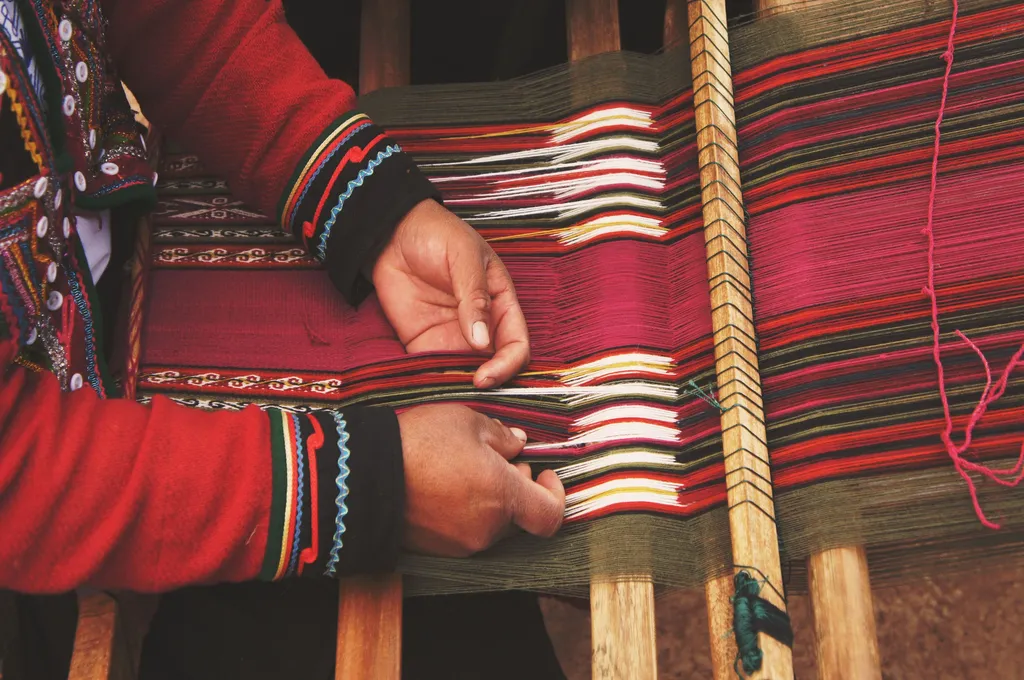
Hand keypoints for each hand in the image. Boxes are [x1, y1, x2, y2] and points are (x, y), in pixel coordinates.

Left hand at [372, 199, 529, 387]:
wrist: (391, 232)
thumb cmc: (436, 233)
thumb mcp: (463, 257)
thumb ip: (475, 297)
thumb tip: (481, 341)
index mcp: (500, 302)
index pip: (516, 344)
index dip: (507, 364)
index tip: (486, 375)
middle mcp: (481, 325)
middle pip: (495, 365)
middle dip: (487, 382)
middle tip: (467, 390)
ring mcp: (453, 336)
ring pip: (466, 374)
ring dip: (460, 387)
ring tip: (448, 394)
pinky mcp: (425, 343)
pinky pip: (435, 370)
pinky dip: (435, 383)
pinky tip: (429, 388)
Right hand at [398, 403, 564, 556]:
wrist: (361, 475)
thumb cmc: (419, 443)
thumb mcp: (467, 421)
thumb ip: (502, 436)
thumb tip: (518, 445)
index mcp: (503, 498)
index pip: (551, 515)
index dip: (555, 494)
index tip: (544, 473)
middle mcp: (487, 529)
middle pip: (519, 517)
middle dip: (516, 488)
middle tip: (495, 459)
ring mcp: (460, 543)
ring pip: (491, 523)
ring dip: (489, 499)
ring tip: (462, 467)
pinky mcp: (436, 548)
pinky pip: (463, 530)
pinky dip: (464, 510)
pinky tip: (444, 484)